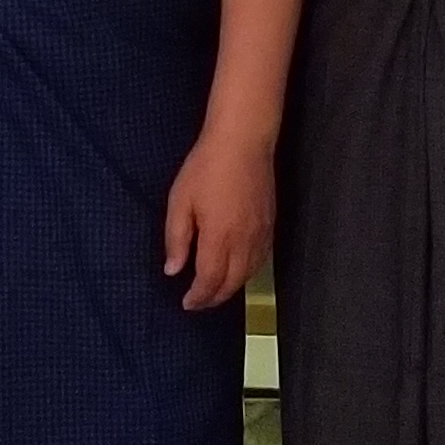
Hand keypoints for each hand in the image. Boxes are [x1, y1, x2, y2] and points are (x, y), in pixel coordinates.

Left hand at [161, 132, 272, 311]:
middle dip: (214, 298)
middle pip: (232, 283)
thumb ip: (176, 240)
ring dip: (231, 288)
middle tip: (198, 302)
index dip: (198, 297)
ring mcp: (261, 234)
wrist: (243, 142)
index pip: (210, 281)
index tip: (186, 303)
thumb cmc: (205, 168)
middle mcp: (244, 242)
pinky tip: (237, 271)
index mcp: (219, 237)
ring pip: (248, 274)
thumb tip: (173, 271)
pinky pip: (260, 260)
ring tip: (215, 291)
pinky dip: (247, 273)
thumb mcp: (180, 201)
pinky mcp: (270, 225)